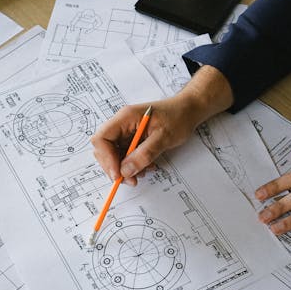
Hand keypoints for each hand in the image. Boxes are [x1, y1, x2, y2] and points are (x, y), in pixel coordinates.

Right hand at [90, 65, 232, 184]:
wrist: (188, 110)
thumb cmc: (178, 117)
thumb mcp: (163, 137)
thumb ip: (144, 154)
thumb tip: (126, 171)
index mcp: (125, 117)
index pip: (102, 138)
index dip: (106, 158)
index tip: (117, 173)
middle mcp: (122, 124)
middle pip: (104, 148)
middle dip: (114, 167)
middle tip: (130, 179)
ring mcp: (126, 132)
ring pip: (114, 154)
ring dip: (125, 168)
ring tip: (143, 172)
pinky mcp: (132, 139)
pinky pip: (125, 155)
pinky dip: (133, 164)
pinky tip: (146, 166)